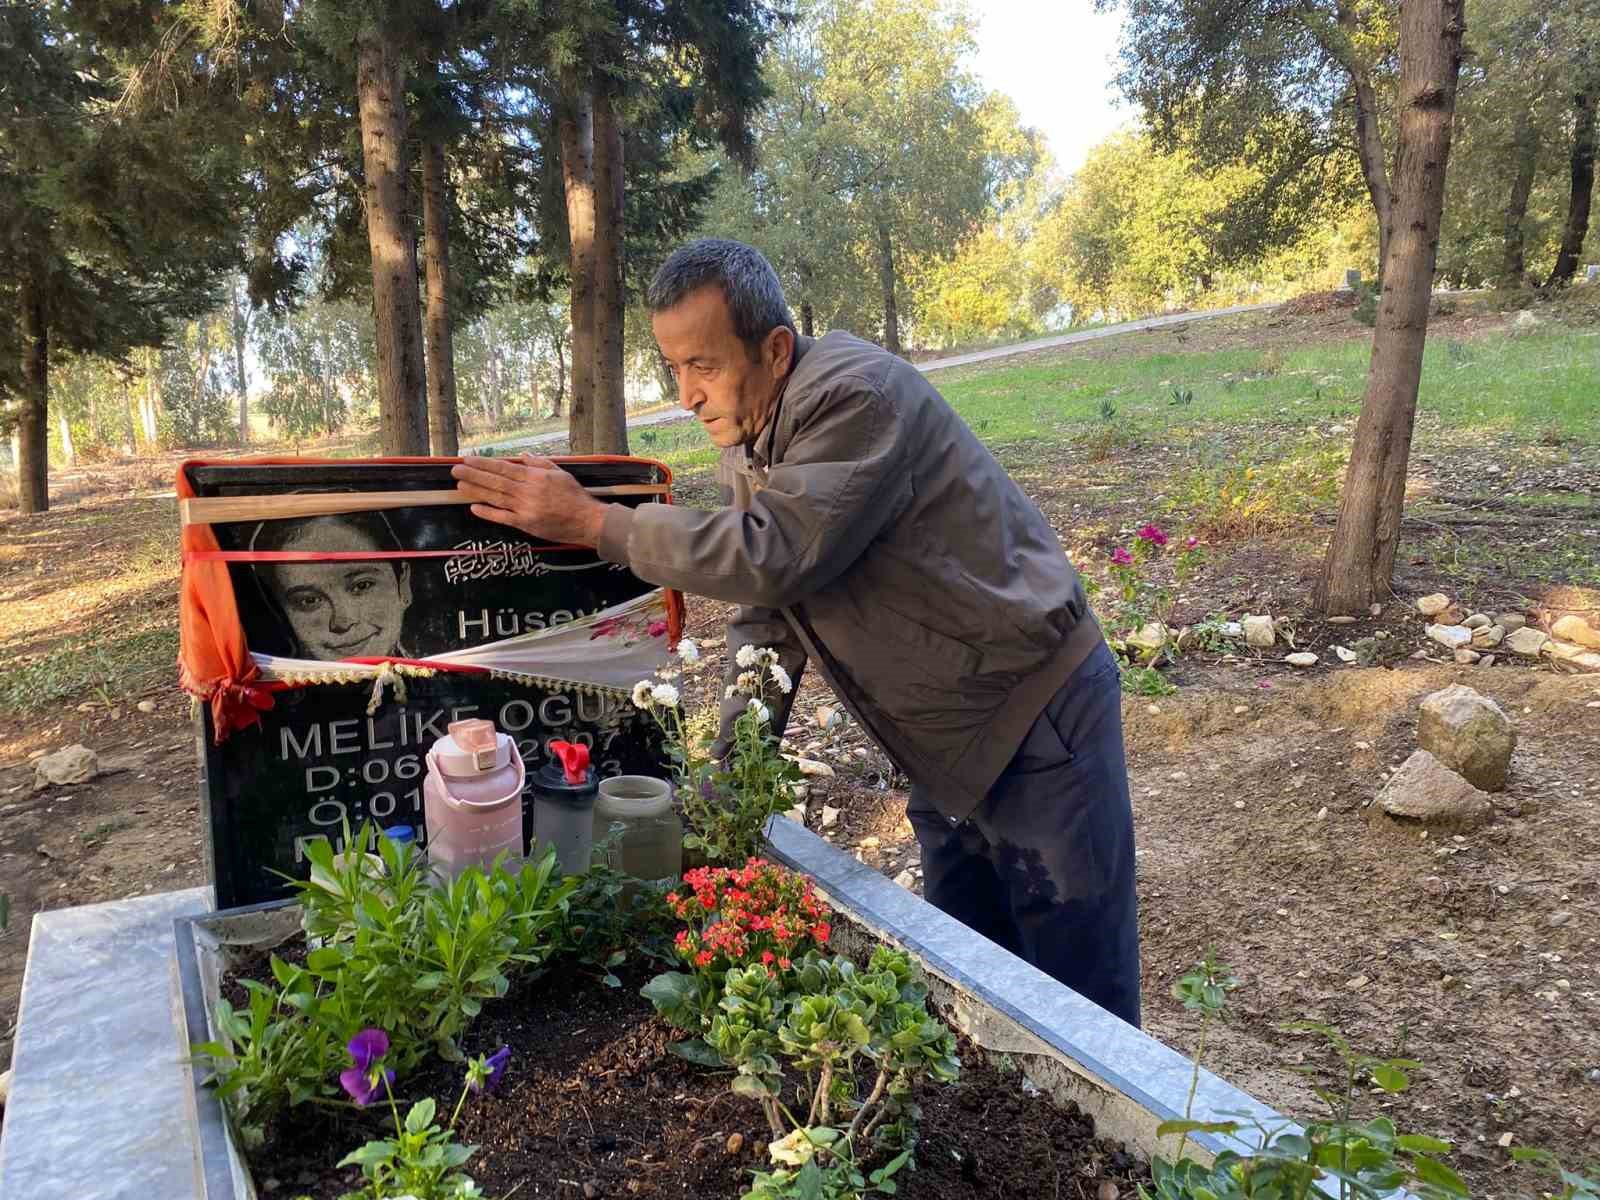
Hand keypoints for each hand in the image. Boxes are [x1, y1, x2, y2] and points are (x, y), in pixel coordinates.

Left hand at [450, 454, 608, 545]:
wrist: (586, 520)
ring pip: (496, 497)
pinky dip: (488, 513)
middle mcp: (527, 491)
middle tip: (455, 470)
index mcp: (535, 477)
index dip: (484, 464)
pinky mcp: (526, 524)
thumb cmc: (574, 495)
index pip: (504, 468)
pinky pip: (503, 518)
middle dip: (473, 475)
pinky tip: (474, 507)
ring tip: (459, 485)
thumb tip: (522, 456)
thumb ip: (539, 463)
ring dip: (476, 491)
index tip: (468, 459)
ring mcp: (525, 508)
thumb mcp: (560, 472)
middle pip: (495, 482)